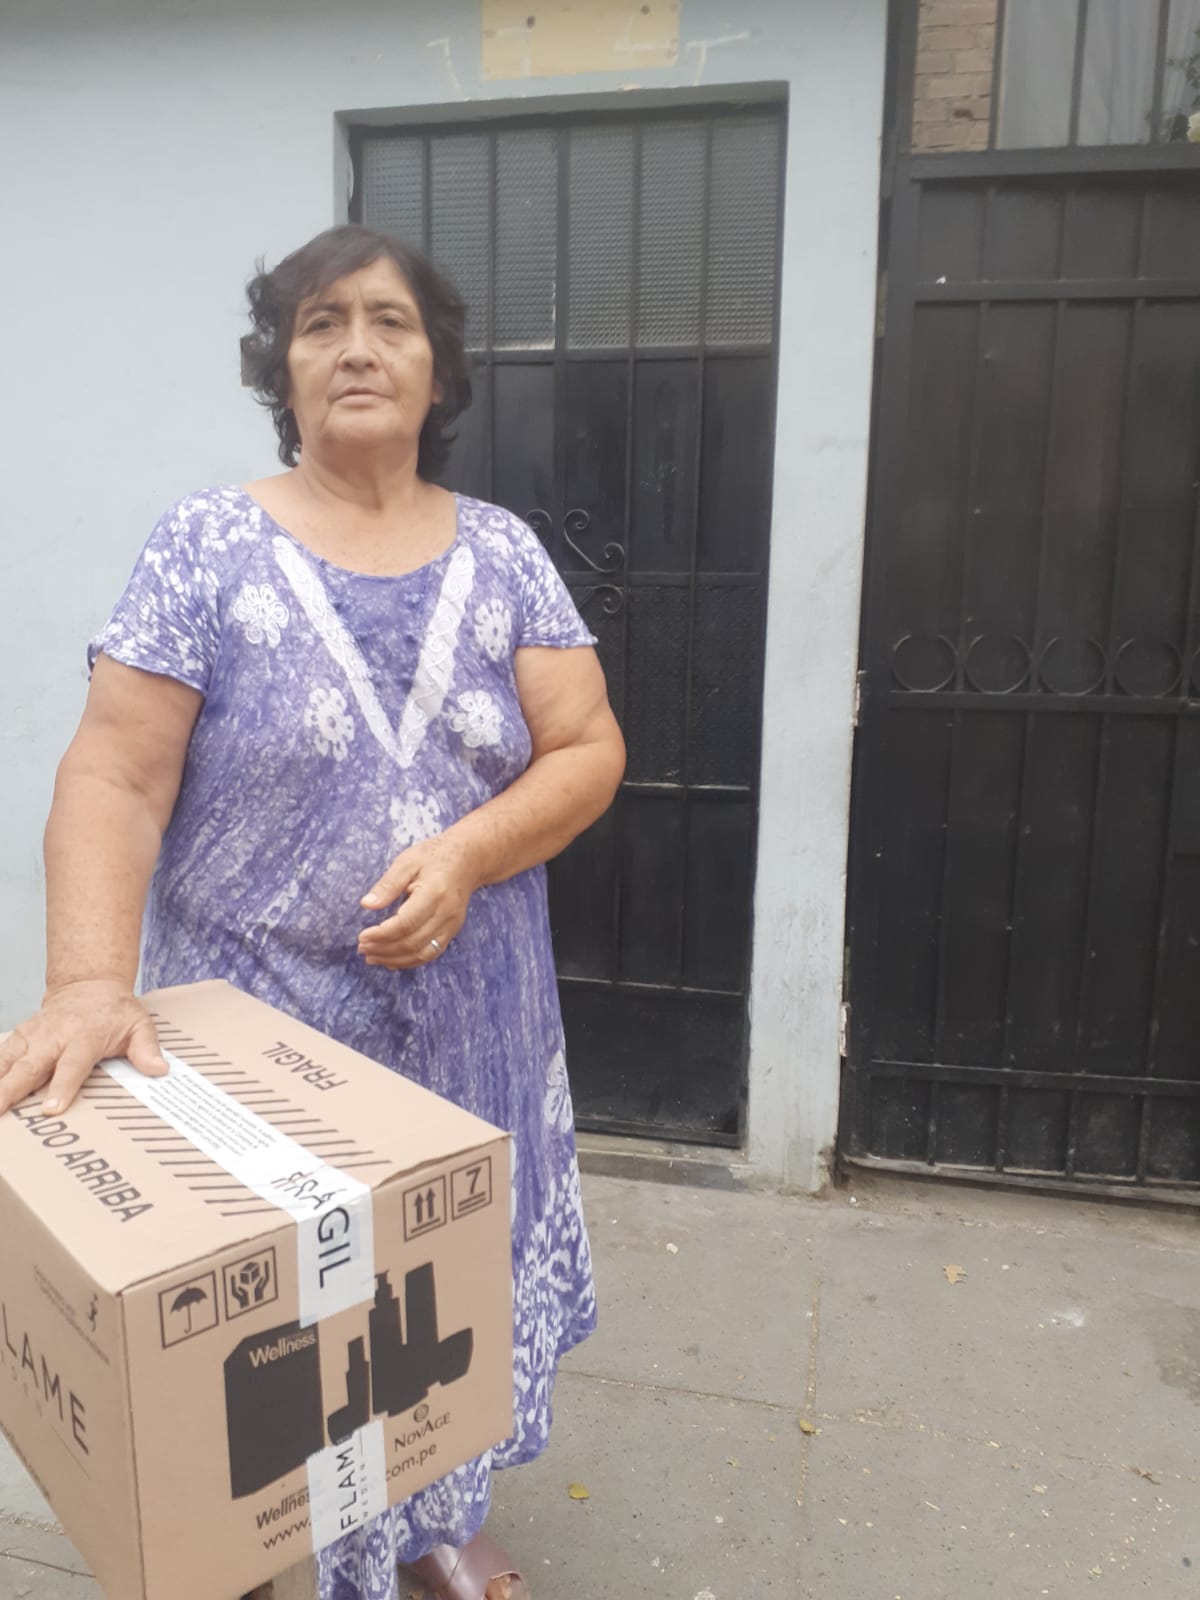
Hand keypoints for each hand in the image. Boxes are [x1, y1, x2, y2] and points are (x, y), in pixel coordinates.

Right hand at [0, 980, 167, 1115]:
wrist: (90, 984)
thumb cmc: (115, 1011)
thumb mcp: (139, 1025)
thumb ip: (147, 1049)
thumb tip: (159, 1070)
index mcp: (85, 1036)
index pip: (72, 1065)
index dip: (62, 1086)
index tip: (51, 1108)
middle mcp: (55, 1035)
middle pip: (31, 1065)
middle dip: (12, 1088)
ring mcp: (34, 1034)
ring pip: (8, 1059)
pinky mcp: (21, 1035)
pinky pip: (0, 1053)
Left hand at [358, 835, 478, 970]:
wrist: (468, 859)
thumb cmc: (435, 856)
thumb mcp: (407, 861)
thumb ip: (387, 884)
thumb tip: (366, 904)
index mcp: (434, 893)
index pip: (405, 923)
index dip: (381, 935)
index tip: (362, 936)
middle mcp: (446, 913)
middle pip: (412, 942)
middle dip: (384, 949)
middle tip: (362, 948)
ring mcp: (452, 925)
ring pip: (422, 953)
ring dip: (394, 959)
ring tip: (372, 957)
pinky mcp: (452, 931)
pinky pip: (430, 953)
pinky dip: (410, 961)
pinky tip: (391, 960)